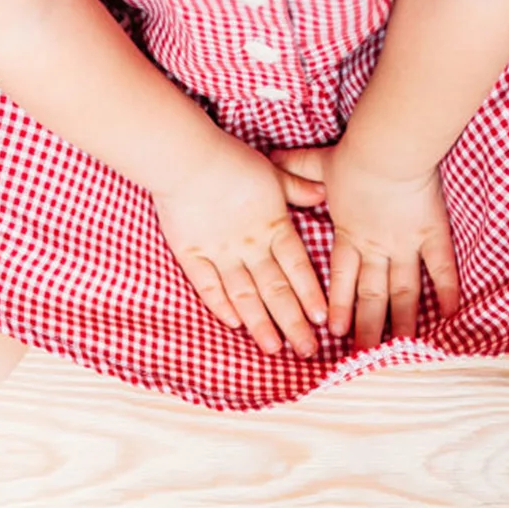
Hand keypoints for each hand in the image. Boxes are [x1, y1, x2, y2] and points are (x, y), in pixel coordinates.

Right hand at [149, 132, 327, 357]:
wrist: (185, 157)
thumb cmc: (231, 159)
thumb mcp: (272, 172)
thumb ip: (296, 187)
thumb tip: (323, 193)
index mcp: (273, 226)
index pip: (297, 267)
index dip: (310, 294)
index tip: (322, 320)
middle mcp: (250, 245)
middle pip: (276, 290)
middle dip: (293, 322)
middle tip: (307, 350)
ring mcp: (220, 252)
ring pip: (245, 295)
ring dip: (260, 324)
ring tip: (274, 348)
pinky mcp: (192, 253)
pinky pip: (208, 286)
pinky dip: (220, 305)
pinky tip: (233, 324)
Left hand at [270, 146, 460, 349]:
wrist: (387, 148)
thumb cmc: (353, 154)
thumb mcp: (318, 162)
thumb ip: (298, 167)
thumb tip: (271, 156)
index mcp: (349, 234)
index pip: (341, 278)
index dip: (338, 305)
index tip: (334, 331)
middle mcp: (376, 247)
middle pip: (371, 296)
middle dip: (368, 328)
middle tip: (365, 357)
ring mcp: (404, 244)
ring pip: (403, 291)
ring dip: (403, 321)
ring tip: (402, 349)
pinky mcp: (430, 233)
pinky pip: (440, 267)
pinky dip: (446, 290)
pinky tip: (449, 315)